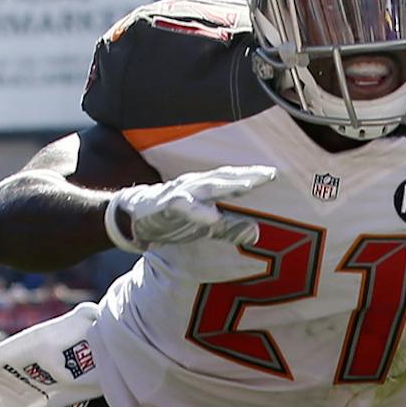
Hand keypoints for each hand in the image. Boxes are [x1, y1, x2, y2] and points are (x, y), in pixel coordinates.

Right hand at [106, 167, 275, 252]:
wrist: (132, 218)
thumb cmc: (172, 219)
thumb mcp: (205, 226)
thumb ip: (230, 228)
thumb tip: (257, 232)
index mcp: (204, 189)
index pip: (231, 180)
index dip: (251, 176)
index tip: (273, 174)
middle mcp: (194, 186)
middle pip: (223, 178)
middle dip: (245, 176)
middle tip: (267, 174)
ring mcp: (178, 193)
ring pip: (205, 187)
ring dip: (226, 186)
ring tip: (247, 185)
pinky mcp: (164, 206)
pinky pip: (182, 207)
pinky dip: (197, 210)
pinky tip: (212, 217)